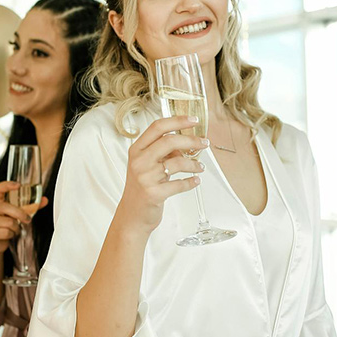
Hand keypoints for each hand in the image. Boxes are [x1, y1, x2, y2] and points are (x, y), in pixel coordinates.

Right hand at [0, 181, 48, 253]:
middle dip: (20, 214)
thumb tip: (45, 200)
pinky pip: (6, 232)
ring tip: (15, 228)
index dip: (7, 185)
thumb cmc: (6, 223)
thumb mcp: (17, 212)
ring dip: (16, 227)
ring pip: (8, 222)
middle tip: (27, 219)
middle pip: (5, 207)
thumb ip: (30, 206)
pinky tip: (9, 234)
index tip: (18, 185)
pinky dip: (12, 234)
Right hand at [116, 115, 207, 235]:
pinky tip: (195, 181)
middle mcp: (139, 161)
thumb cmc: (141, 189)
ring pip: (177, 162)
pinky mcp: (154, 193)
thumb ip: (162, 153)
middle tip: (204, 143)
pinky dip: (191, 182)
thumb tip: (186, 142)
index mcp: (136, 150)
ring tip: (200, 167)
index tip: (193, 120)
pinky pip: (179, 184)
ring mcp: (145, 177)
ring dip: (194, 164)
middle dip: (191, 140)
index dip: (177, 121)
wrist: (132, 216)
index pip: (157, 127)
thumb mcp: (146, 166)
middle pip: (169, 141)